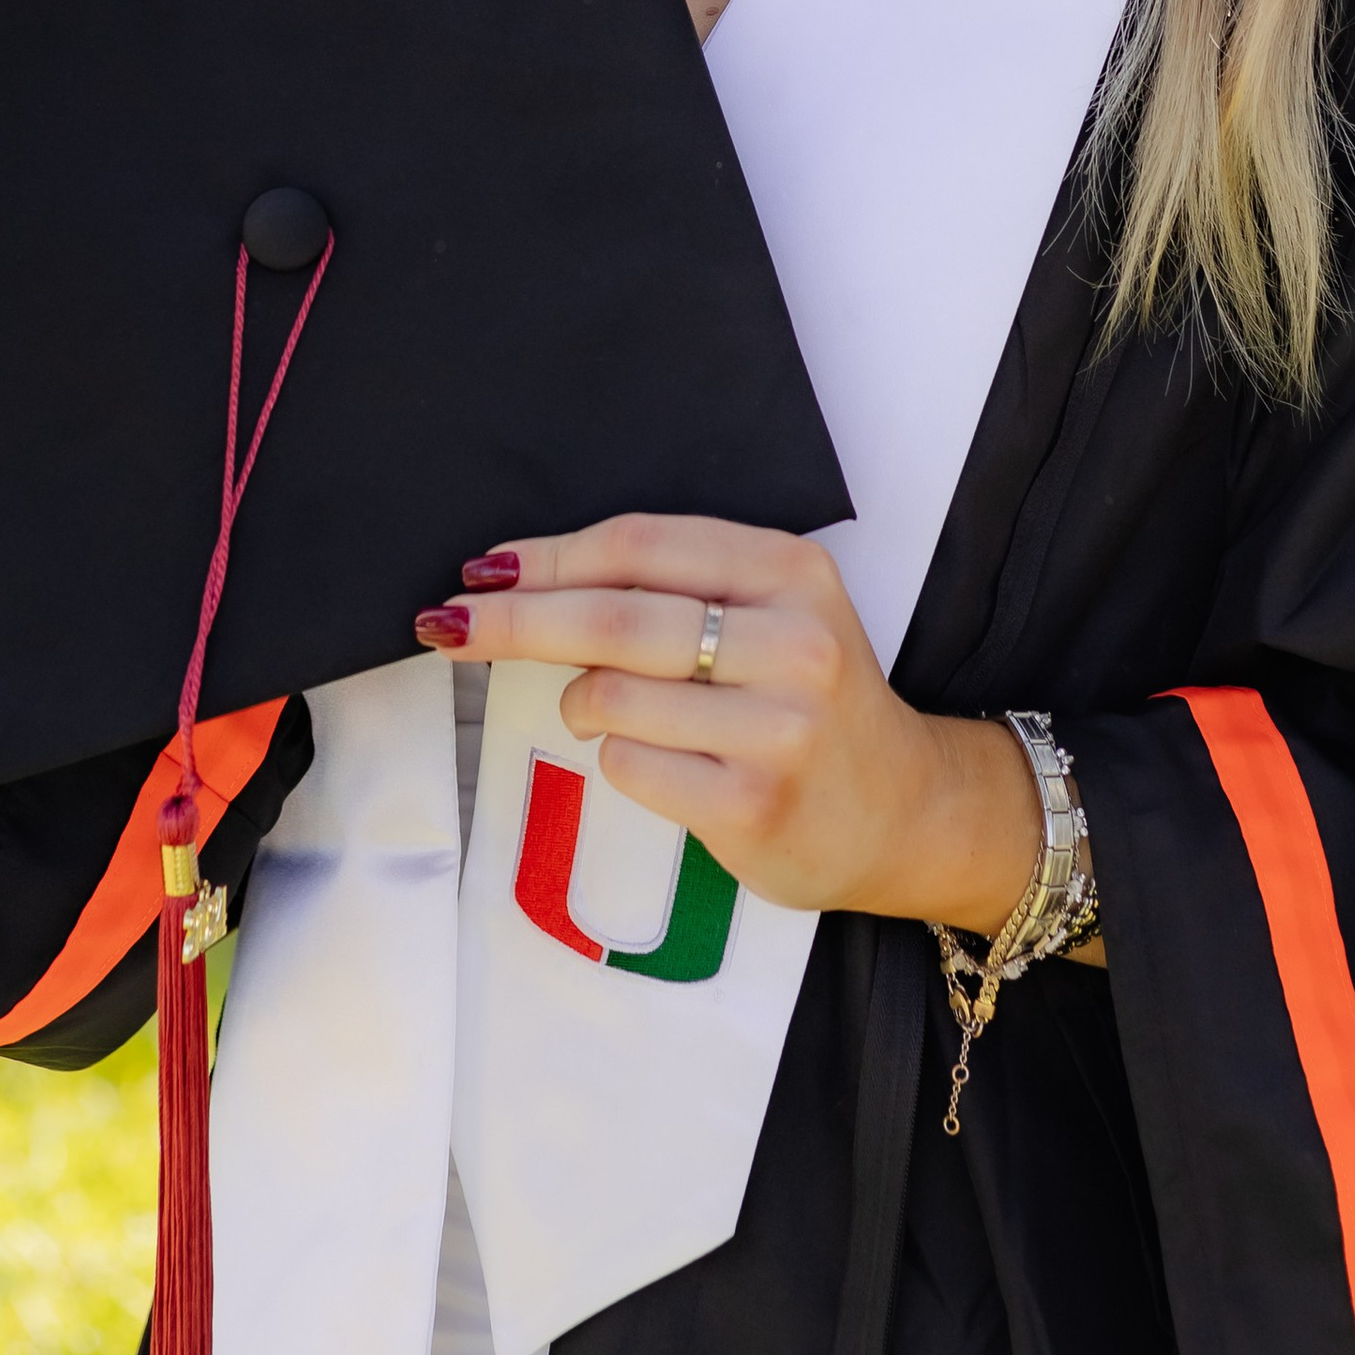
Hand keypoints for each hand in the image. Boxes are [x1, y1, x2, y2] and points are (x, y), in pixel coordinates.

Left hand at [416, 514, 1043, 938]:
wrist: (907, 809)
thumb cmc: (809, 699)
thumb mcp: (770, 615)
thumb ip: (672, 589)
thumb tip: (522, 579)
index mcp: (791, 571)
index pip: (642, 545)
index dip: (550, 556)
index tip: (482, 570)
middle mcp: (792, 641)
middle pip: (614, 616)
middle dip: (515, 619)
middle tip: (448, 623)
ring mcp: (777, 727)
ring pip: (611, 696)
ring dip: (578, 702)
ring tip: (601, 709)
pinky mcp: (754, 804)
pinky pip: (630, 767)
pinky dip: (614, 759)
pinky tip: (653, 760)